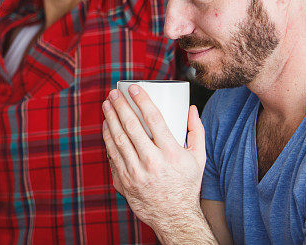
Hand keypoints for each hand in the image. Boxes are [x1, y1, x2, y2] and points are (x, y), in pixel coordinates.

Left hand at [102, 85, 205, 229]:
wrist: (174, 217)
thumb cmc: (186, 185)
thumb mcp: (199, 159)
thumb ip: (196, 132)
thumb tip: (190, 108)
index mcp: (172, 154)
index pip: (154, 119)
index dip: (142, 100)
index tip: (133, 87)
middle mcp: (152, 163)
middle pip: (131, 126)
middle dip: (120, 106)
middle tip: (114, 93)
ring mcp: (135, 174)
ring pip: (118, 139)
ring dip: (110, 119)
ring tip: (107, 105)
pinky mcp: (124, 182)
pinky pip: (112, 155)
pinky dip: (107, 138)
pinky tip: (106, 126)